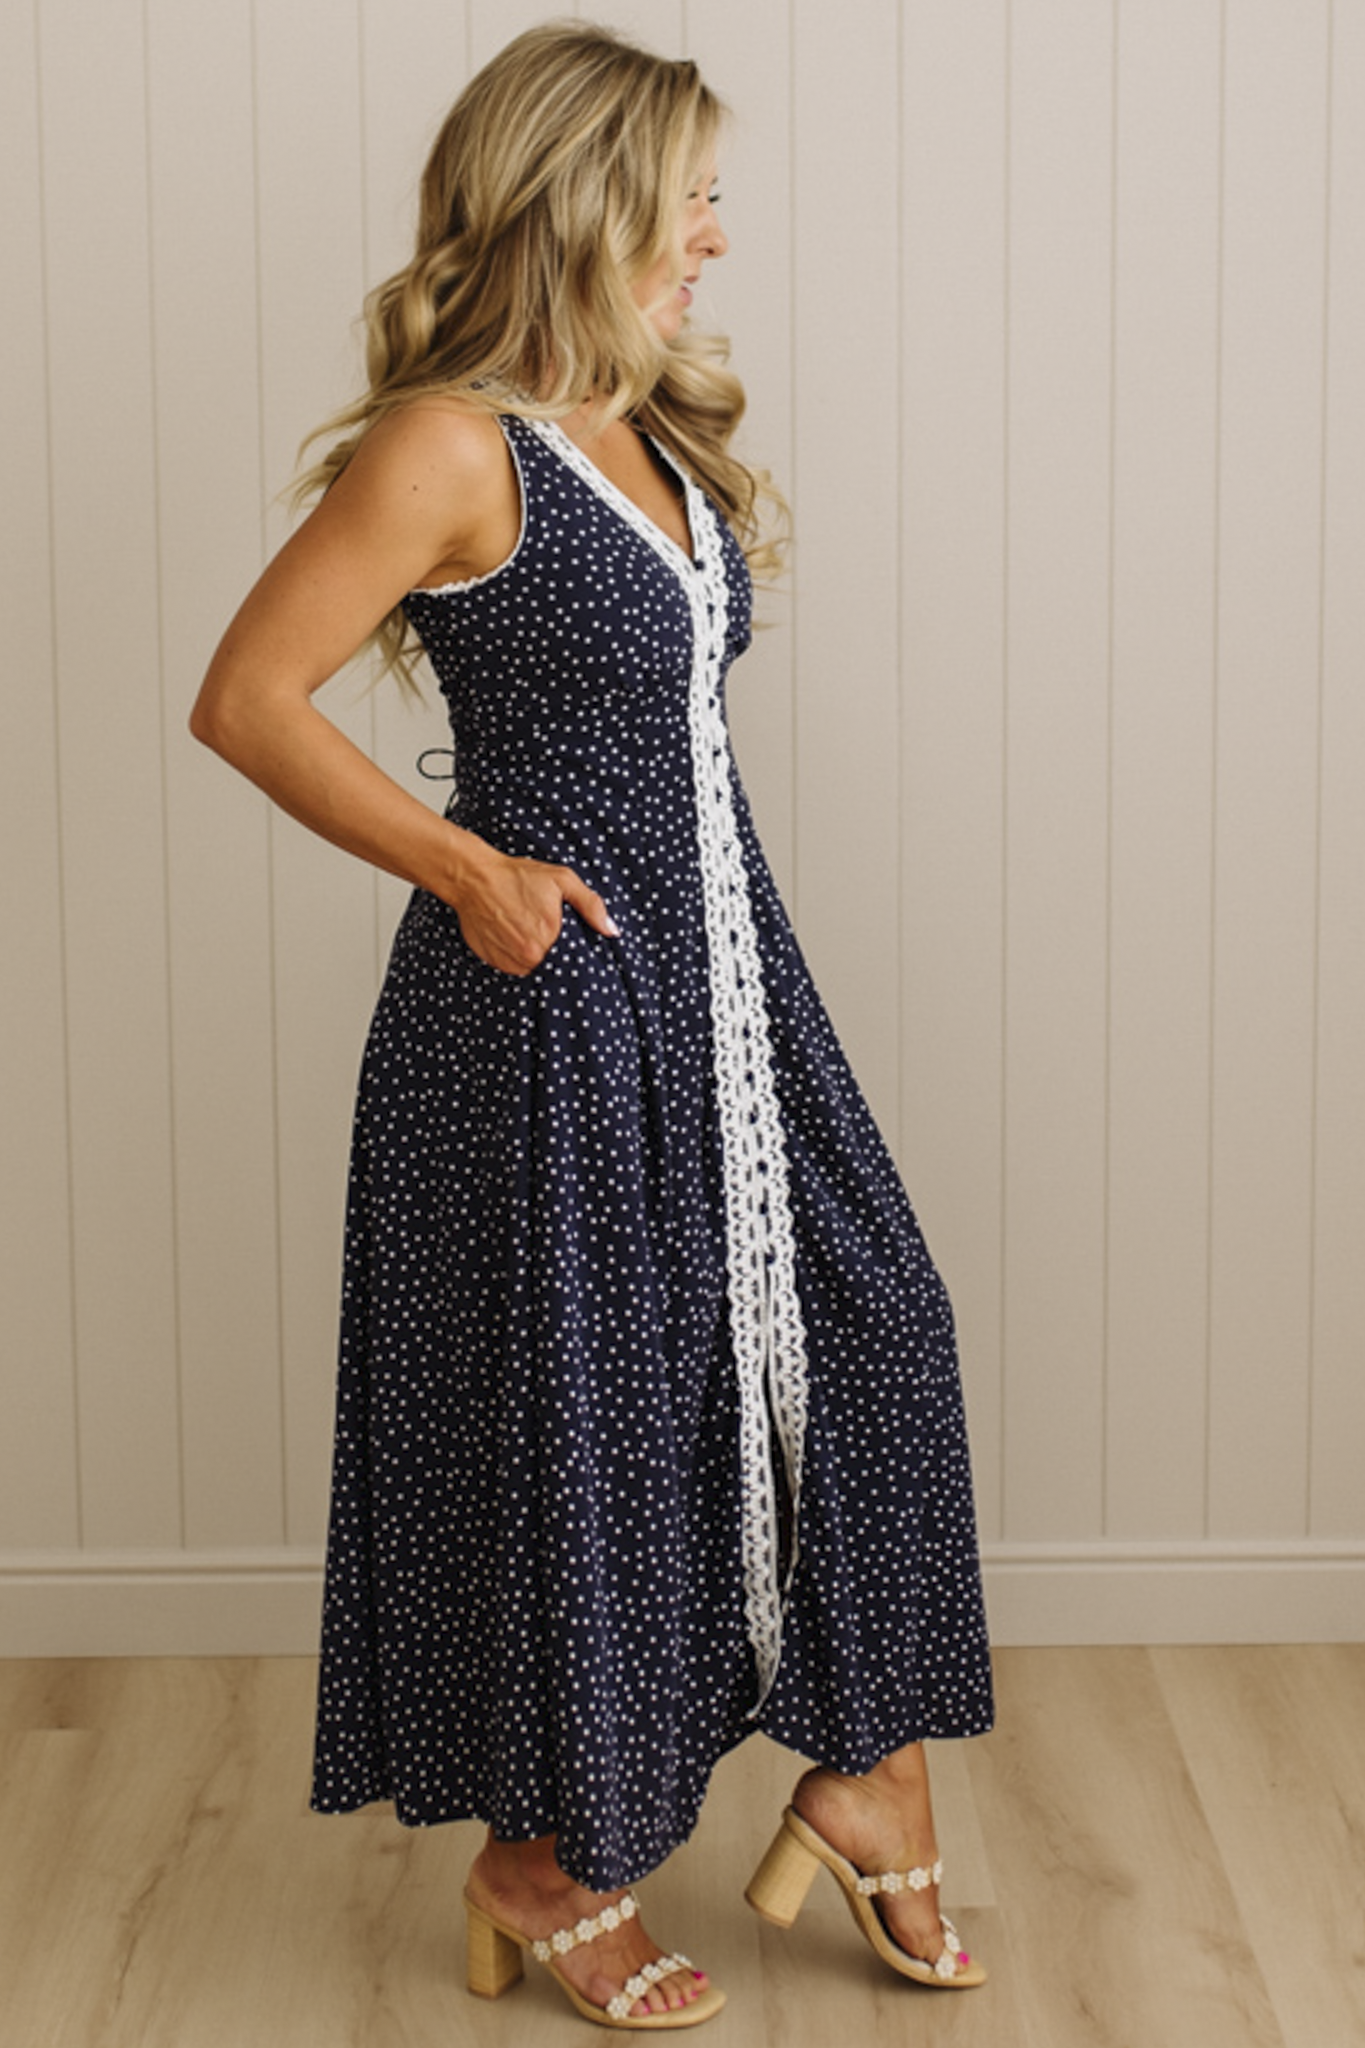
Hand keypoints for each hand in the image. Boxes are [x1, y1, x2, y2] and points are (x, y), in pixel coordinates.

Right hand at [451, 845, 618, 975]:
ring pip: (532, 967)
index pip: (571, 957)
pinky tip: (512, 933)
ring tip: (524, 927)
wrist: (474, 878)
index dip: (570, 947)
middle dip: (551, 948)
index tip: (563, 934)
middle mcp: (529, 955)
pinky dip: (515, 955)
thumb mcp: (562, 880)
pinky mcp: (493, 962)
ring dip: (533, 954)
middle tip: (539, 924)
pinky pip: (513, 967)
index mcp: (550, 937)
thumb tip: (611, 931)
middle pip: (552, 963)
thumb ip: (591, 905)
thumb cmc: (518, 876)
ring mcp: (509, 960)